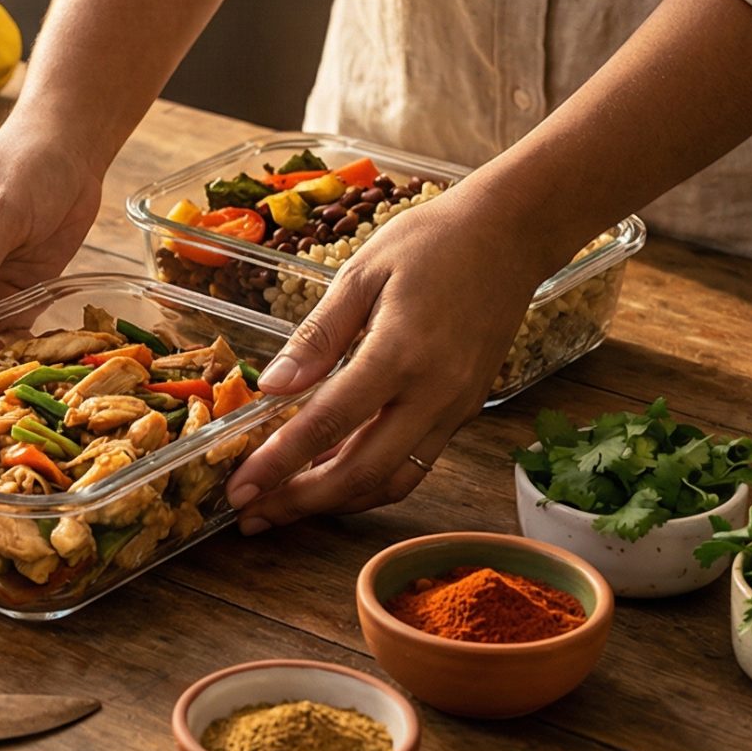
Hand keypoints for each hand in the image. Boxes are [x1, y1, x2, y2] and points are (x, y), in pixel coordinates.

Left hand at [223, 192, 553, 529]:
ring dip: (335, 501)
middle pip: (361, 472)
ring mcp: (455, 408)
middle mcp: (434, 393)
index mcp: (401, 352)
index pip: (329, 423)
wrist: (511, 235)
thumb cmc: (432, 242)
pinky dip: (370, 479)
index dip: (280, 462)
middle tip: (252, 515)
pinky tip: (331, 474)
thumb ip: (317, 335)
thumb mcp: (362, 272)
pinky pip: (414, 463)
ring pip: (392, 480)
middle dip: (301, 501)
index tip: (241, 489)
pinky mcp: (465, 411)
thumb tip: (272, 386)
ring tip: (284, 506)